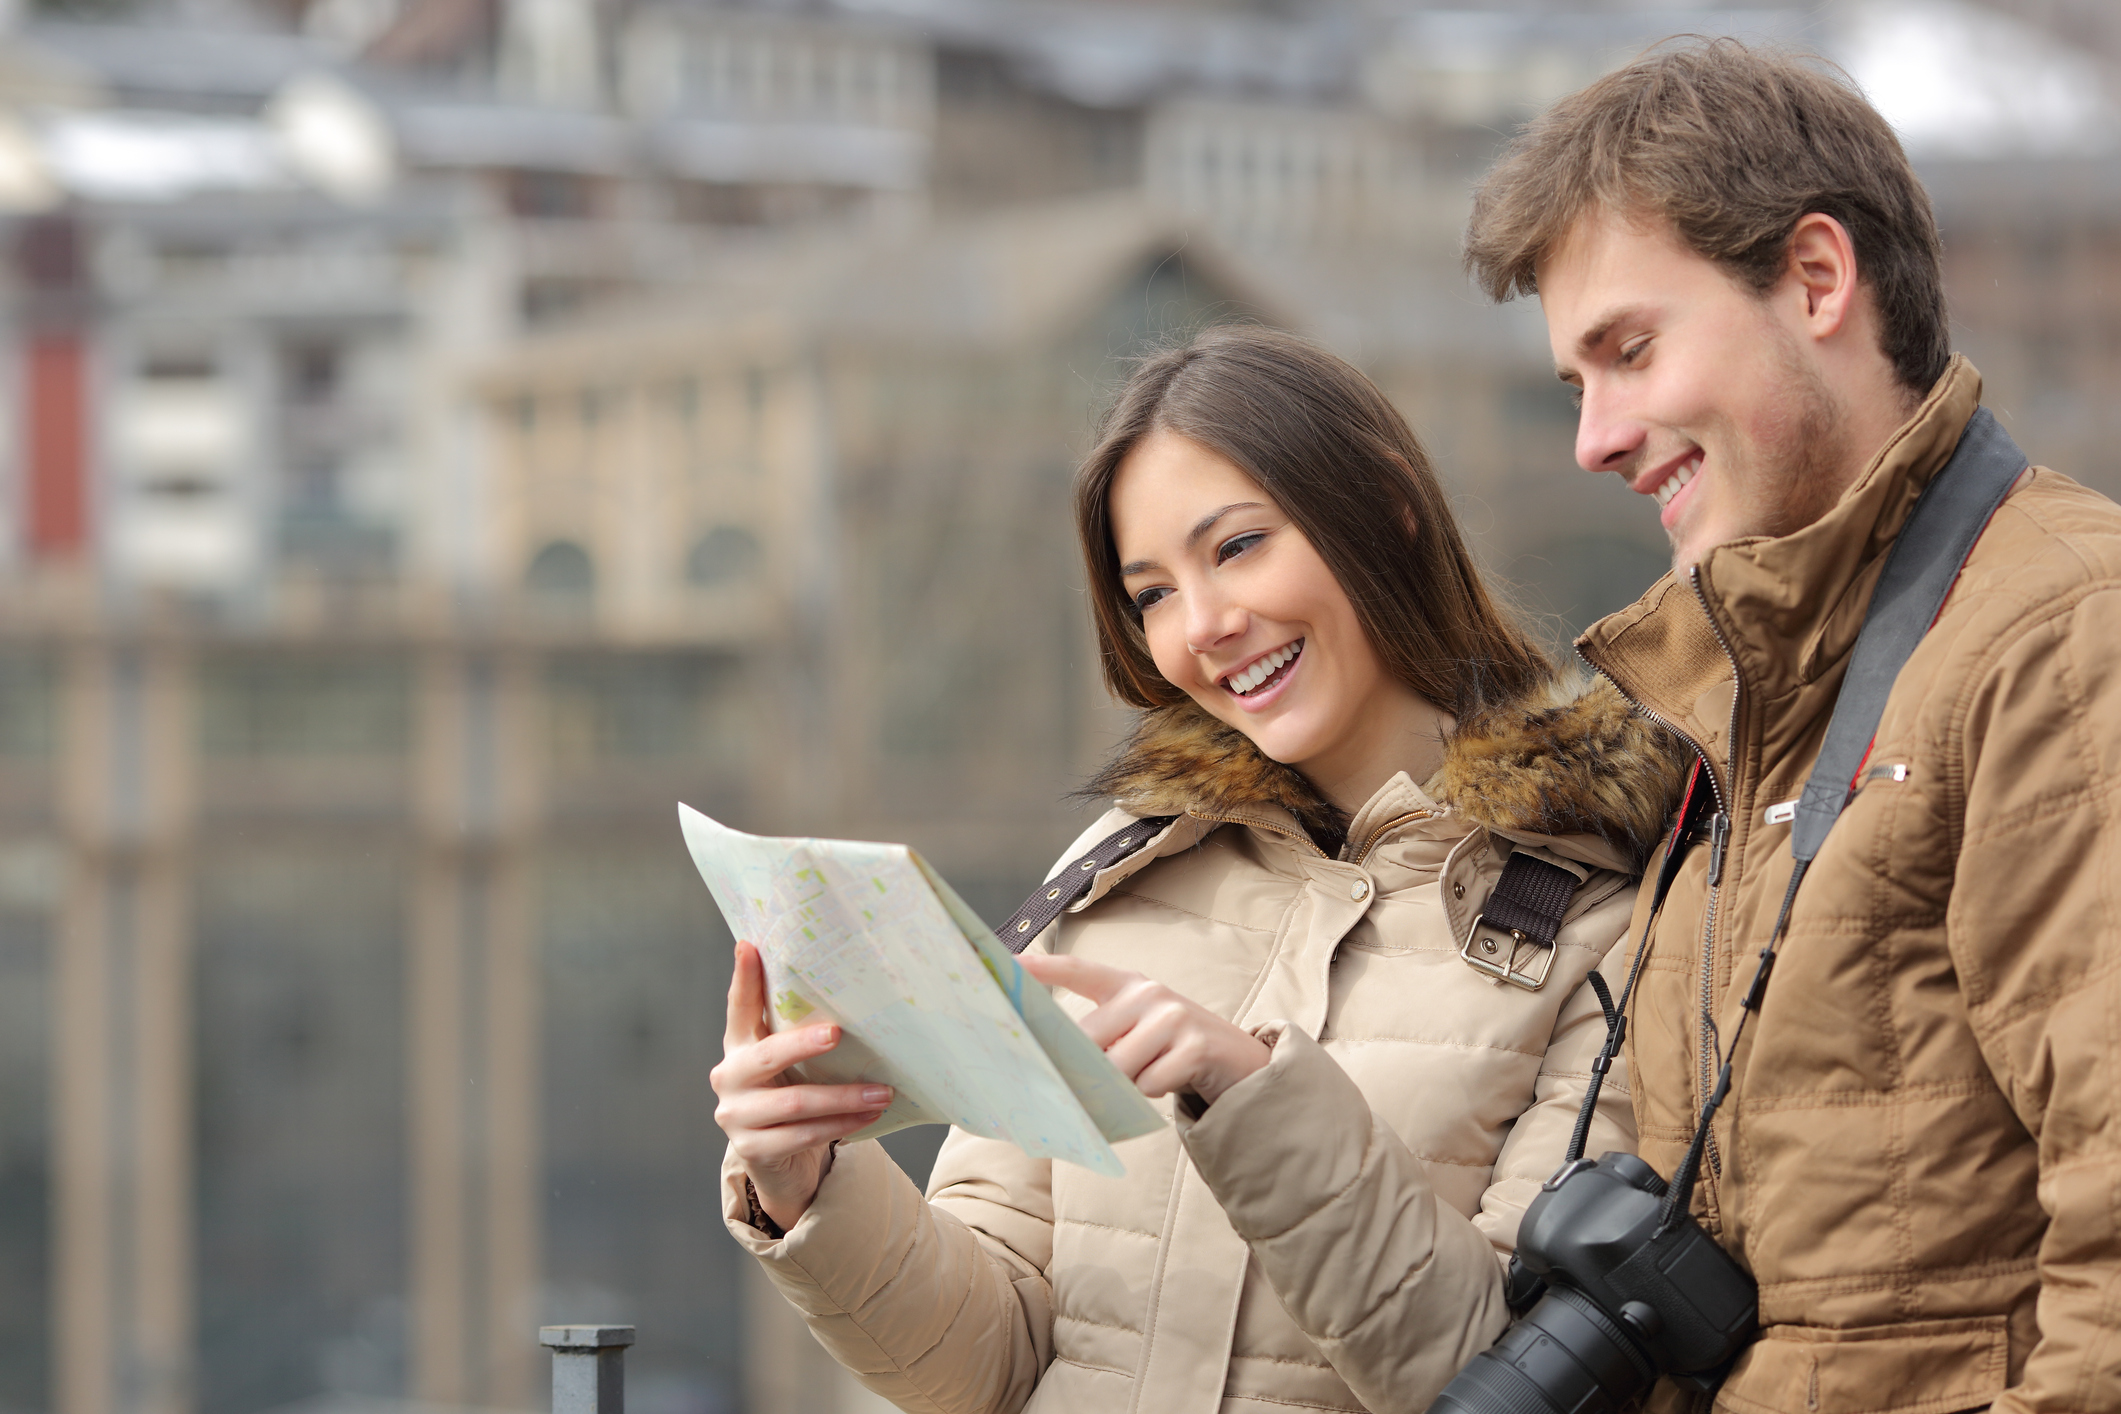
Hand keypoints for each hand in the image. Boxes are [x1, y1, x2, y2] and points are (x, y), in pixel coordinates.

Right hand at [711, 941, 893, 1231]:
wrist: (778, 1160)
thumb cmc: (790, 1095)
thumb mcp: (788, 1061)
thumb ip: (797, 1030)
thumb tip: (846, 990)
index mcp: (737, 1045)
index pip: (739, 1007)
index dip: (743, 977)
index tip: (749, 946)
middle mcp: (728, 1077)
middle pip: (767, 1056)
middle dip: (804, 1044)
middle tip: (838, 1032)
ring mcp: (736, 1116)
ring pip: (795, 1103)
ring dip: (844, 1097)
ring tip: (882, 1092)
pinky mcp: (752, 1150)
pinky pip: (804, 1135)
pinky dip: (841, 1125)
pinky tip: (868, 1117)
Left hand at [1019, 953, 1269, 1105]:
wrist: (1240, 1063)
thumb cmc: (1174, 1049)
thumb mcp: (1138, 1033)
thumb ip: (1103, 1040)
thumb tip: (1059, 1069)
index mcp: (1128, 985)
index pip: (1078, 971)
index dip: (1042, 968)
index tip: (1006, 965)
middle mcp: (1148, 993)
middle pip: (1090, 1039)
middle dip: (1084, 1069)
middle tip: (1086, 1087)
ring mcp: (1173, 1016)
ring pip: (1118, 1067)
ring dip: (1125, 1086)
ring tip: (1148, 1076)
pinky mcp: (1194, 1045)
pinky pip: (1150, 1084)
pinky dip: (1155, 1093)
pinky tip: (1173, 1079)